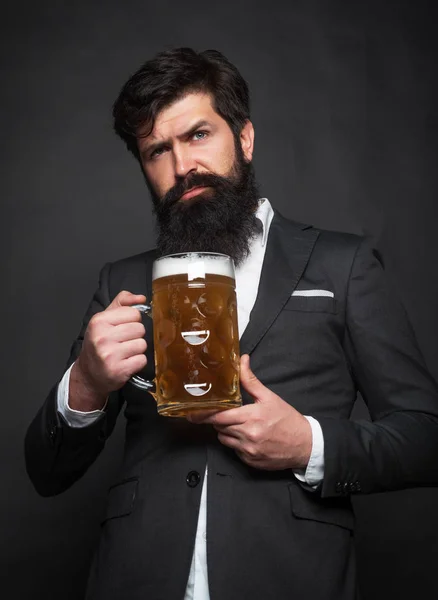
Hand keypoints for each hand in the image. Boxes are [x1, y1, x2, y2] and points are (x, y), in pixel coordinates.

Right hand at [71, 291, 146, 408]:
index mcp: (99, 321)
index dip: (133, 320)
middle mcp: (102, 337)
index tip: (123, 328)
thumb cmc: (99, 343)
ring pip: (142, 344)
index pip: (134, 313)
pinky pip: (142, 360)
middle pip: (140, 328)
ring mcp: (109, 355)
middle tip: (123, 342)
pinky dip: (137, 362)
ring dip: (137, 349)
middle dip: (135, 336)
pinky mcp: (118, 370)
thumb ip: (122, 303)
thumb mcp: (105, 319)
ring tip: (125, 353)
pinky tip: (126, 362)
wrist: (88, 374)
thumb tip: (141, 298)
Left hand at [188, 355, 311, 469]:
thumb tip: (242, 360)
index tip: (193, 413)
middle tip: (226, 413)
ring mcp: (248, 450)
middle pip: (219, 427)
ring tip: (240, 425)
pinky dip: (236, 444)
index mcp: (251, 417)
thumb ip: (250, 380)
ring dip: (227, 432)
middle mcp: (247, 435)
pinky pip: (234, 451)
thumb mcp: (269, 397)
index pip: (219, 416)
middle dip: (219, 420)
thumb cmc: (287, 419)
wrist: (305, 445)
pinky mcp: (250, 461)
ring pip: (224, 439)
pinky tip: (248, 438)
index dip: (205, 414)